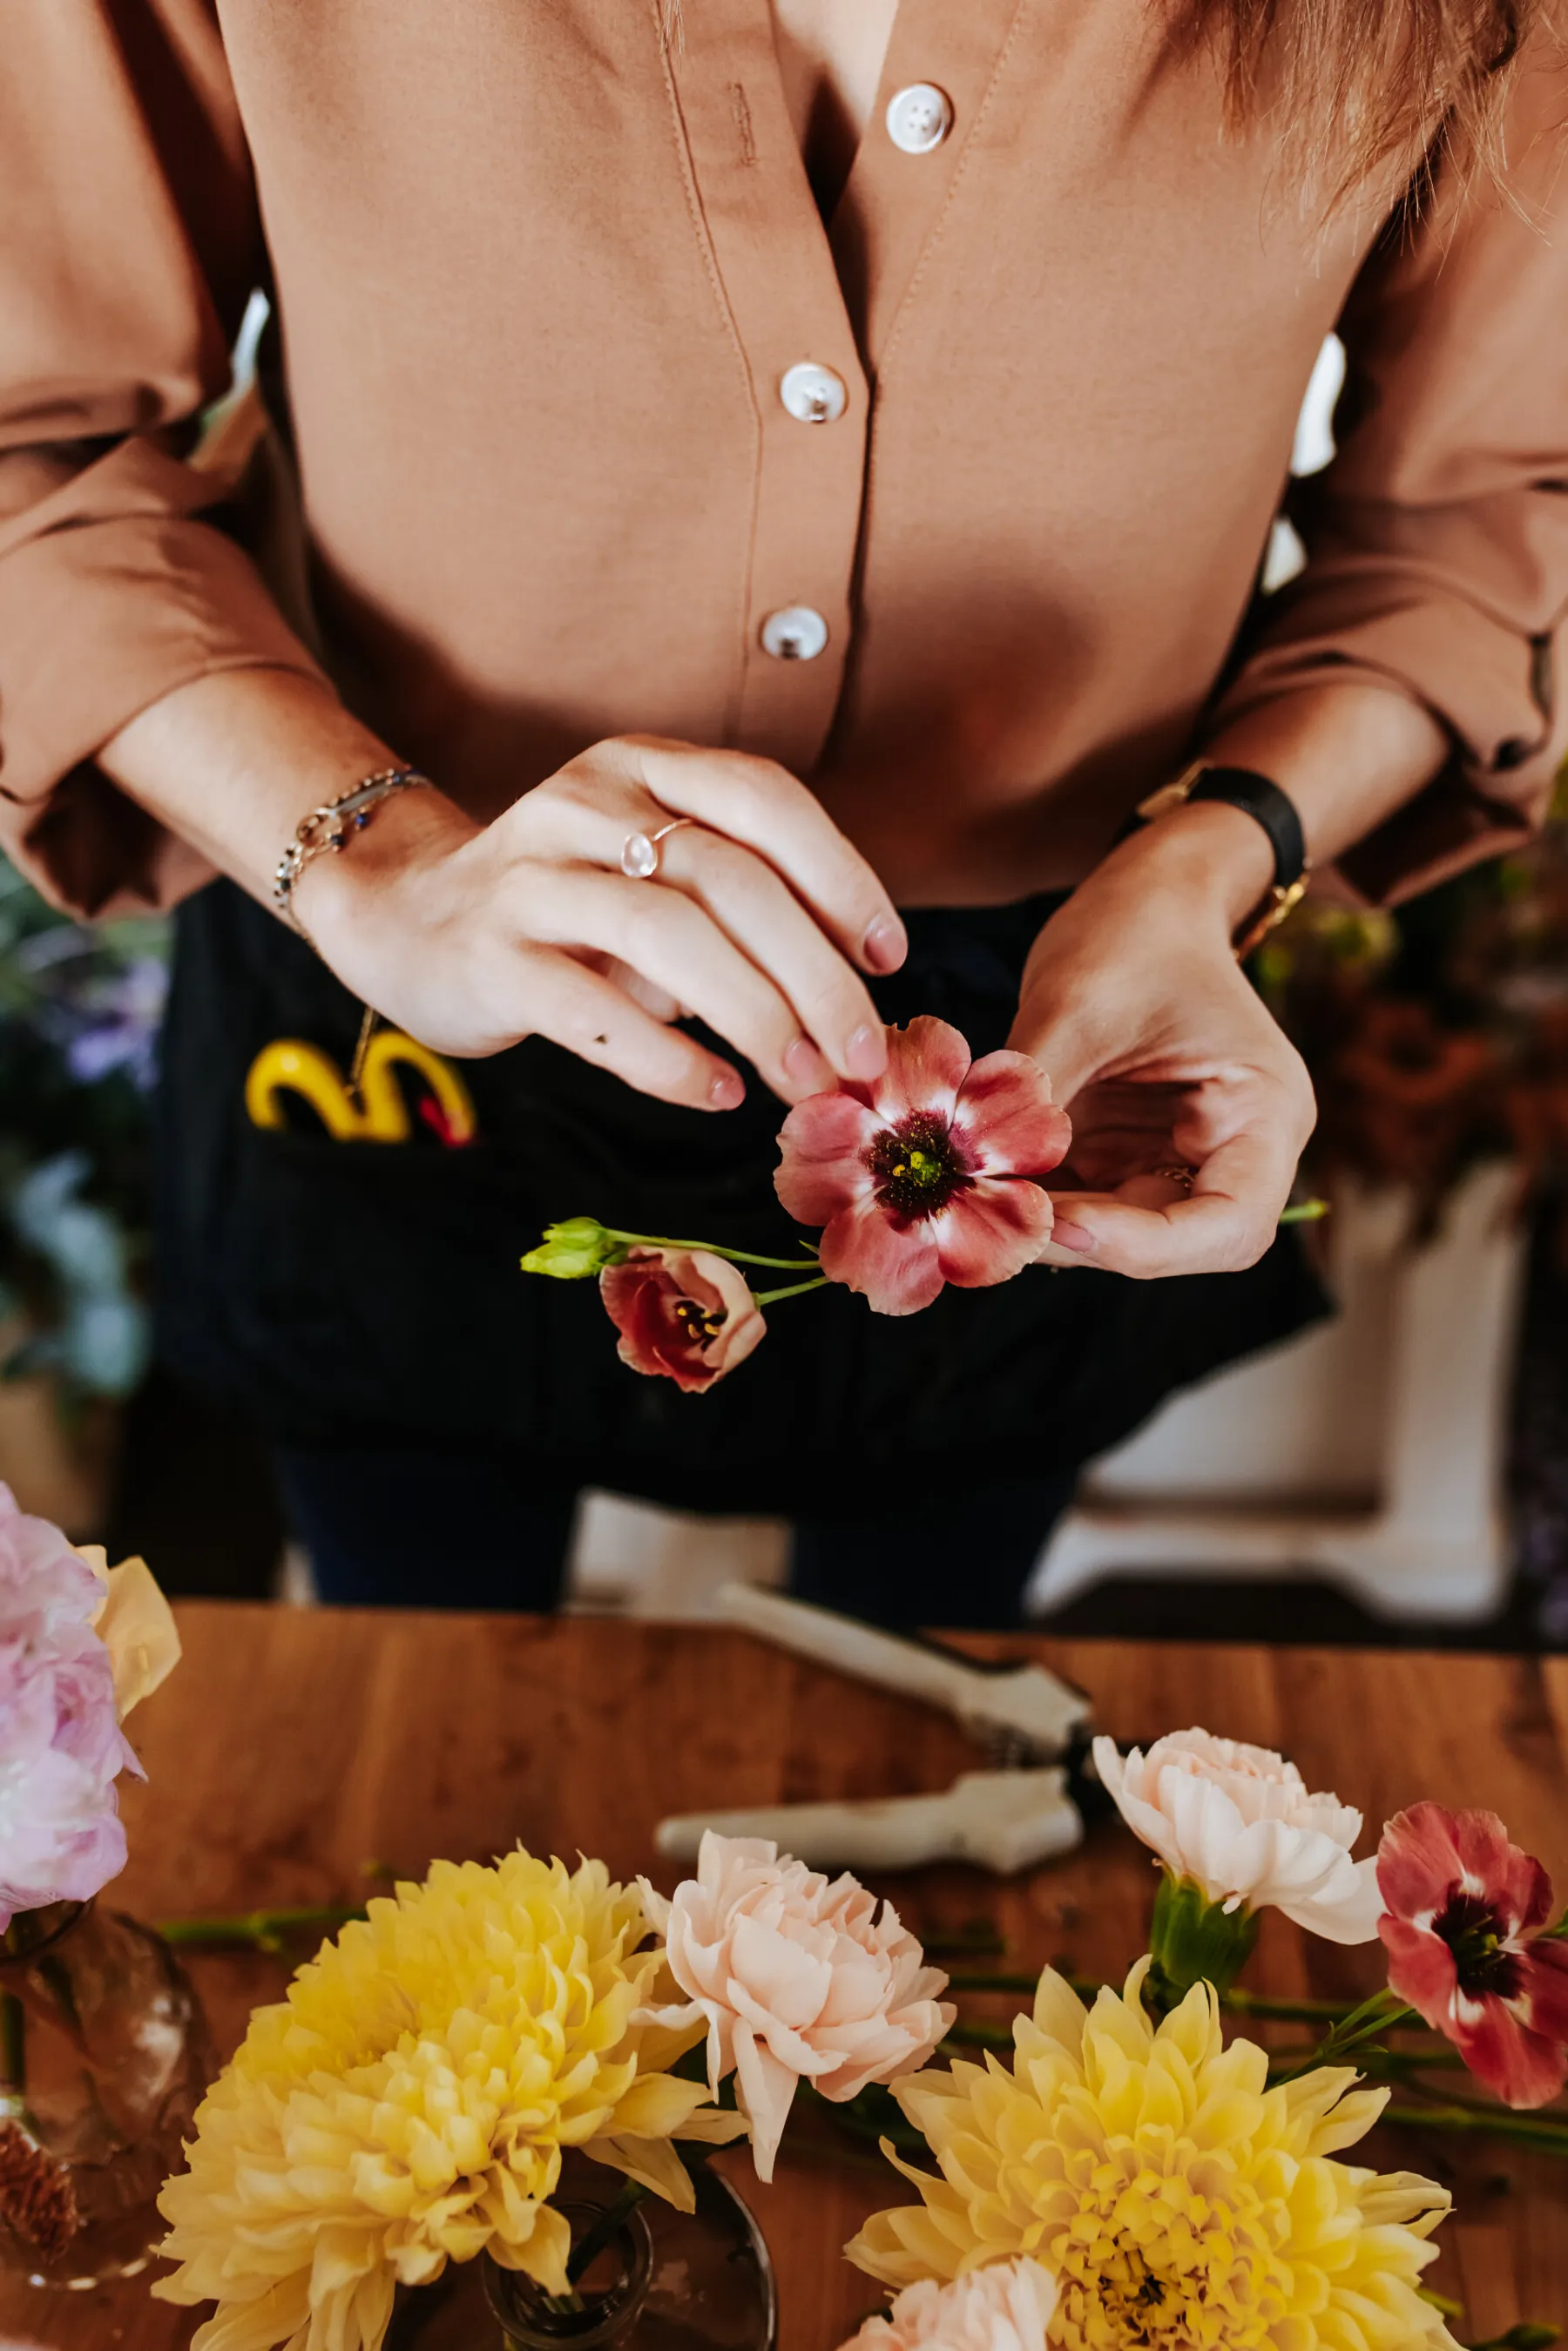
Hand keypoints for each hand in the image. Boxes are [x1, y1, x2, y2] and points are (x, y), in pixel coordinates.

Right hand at [298, 734, 906, 1110]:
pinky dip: (666, 1058)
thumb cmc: (565, 912)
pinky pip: (590, 1009)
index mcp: (642, 767)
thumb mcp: (652, 879)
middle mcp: (584, 804)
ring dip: (754, 1016)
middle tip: (859, 1052)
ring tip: (802, 1080)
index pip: (765, 800)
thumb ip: (738, 908)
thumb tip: (852, 995)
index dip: (840, 876)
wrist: (402, 919)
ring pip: (666, 934)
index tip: (889, 958)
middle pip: (729, 877)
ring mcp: (530, 878)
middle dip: (813, 972)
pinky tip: (717, 1092)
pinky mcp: (487, 957)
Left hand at [1008, 803, 1315, 1276]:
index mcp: (1265, 1115)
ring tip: (965, 1205)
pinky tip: (968, 1188)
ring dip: (1041, 1228)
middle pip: (1169, 1243)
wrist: (1147, 895)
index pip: (1230, 1225)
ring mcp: (1174, 1161)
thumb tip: (966, 1167)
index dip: (1143, 1243)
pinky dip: (1026, 1202)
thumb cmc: (1136, 931)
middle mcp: (1232, 1154)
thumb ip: (1033, 1091)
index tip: (1058, 1222)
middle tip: (989, 1221)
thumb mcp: (1080, 1000)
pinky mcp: (1122, 1158)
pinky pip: (1077, 1203)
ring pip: (1113, 1234)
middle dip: (1080, 1240)